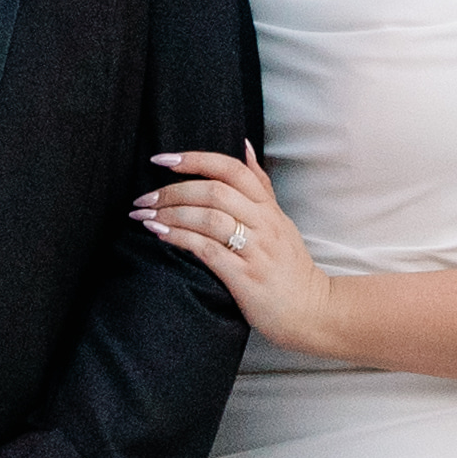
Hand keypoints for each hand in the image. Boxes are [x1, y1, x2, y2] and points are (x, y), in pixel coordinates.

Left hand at [136, 145, 346, 355]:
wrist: (311, 311)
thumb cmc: (290, 267)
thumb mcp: (280, 220)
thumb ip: (260, 186)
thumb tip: (245, 146)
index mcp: (268, 208)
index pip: (232, 170)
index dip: (195, 159)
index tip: (162, 160)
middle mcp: (264, 224)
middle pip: (215, 191)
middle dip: (173, 191)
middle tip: (145, 198)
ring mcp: (255, 250)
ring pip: (209, 218)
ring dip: (171, 214)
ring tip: (145, 217)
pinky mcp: (245, 277)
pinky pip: (207, 250)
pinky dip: (180, 239)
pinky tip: (160, 235)